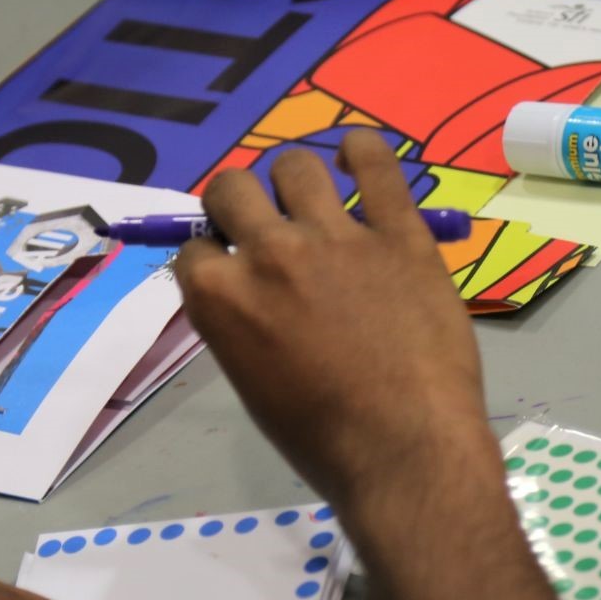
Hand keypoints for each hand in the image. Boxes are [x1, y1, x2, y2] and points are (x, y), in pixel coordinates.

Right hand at [174, 132, 501, 528]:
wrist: (405, 448)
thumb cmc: (322, 439)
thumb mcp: (255, 384)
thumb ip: (244, 325)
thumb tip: (252, 294)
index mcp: (220, 297)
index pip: (196, 248)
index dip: (215, 257)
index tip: (234, 269)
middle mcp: (268, 253)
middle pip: (232, 189)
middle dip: (241, 205)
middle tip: (267, 229)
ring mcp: (335, 236)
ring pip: (295, 167)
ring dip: (296, 182)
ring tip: (315, 202)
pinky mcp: (398, 232)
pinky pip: (375, 163)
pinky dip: (361, 151)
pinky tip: (357, 158)